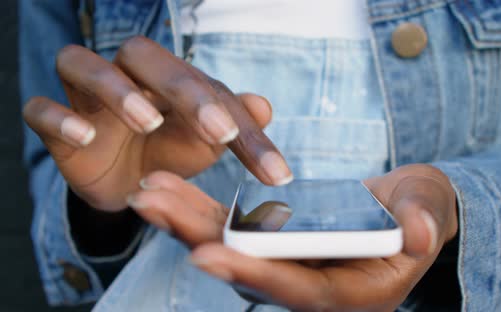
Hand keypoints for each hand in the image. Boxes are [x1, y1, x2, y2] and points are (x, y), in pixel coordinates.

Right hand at [22, 36, 291, 211]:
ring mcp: (84, 97)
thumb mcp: (203, 146)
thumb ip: (232, 127)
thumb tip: (263, 105)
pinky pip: (41, 110)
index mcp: (169, 80)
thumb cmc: (167, 156)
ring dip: (117, 90)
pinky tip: (86, 136)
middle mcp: (126, 77)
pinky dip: (59, 118)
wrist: (124, 187)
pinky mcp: (54, 126)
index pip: (209, 89)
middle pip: (144, 56)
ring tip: (148, 122)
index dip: (246, 131)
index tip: (276, 173)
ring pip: (82, 64)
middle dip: (185, 91)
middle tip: (221, 132)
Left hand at [127, 164, 457, 310]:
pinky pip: (236, 228)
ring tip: (147, 194)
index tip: (208, 255)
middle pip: (251, 270)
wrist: (403, 208)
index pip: (302, 290)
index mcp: (354, 293)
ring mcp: (291, 265)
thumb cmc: (420, 210)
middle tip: (152, 207)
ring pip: (234, 249)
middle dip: (200, 240)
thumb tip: (419, 234)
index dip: (258, 275)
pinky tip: (169, 190)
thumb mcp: (428, 209)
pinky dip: (204, 210)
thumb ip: (423, 220)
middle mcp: (314, 287)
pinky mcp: (278, 241)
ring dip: (189, 222)